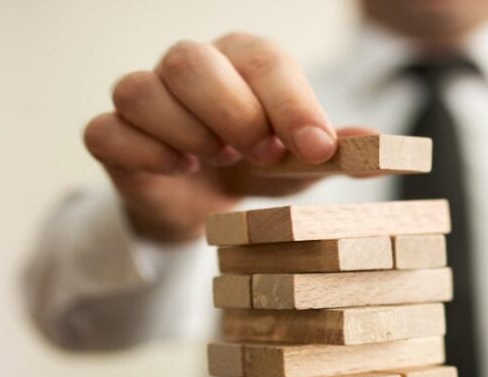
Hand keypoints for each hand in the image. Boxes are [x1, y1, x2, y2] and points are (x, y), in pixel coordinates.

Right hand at [83, 33, 372, 242]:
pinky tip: (177, 170)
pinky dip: (144, 154)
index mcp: (242, 61)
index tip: (317, 147)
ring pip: (140, 90)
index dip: (292, 103)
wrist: (204, 205)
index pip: (264, 59)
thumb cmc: (256, 169)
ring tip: (214, 159)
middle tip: (260, 154)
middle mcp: (190, 68)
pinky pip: (106, 132)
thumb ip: (336, 152)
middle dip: (232, 113)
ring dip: (186, 134)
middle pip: (190, 60)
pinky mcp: (112, 135)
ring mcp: (145, 98)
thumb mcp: (301, 163)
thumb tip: (381, 145)